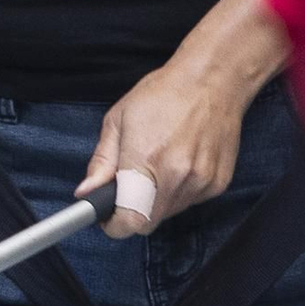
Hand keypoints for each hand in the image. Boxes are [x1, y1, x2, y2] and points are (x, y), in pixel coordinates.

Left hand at [75, 52, 253, 240]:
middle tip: (129, 186)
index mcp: (146, 159)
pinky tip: (180, 161)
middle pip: (147, 222)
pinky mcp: (218, 183)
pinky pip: (190, 202)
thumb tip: (86, 192)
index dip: (114, 225)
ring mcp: (201, 182)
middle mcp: (176, 176)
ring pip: (168, 213)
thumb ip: (101, 162)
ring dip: (156, 201)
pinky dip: (179, 191)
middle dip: (133, 211)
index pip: (129, 221)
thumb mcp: (118, 120)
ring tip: (158, 164)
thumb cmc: (163, 94)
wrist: (212, 80)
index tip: (108, 217)